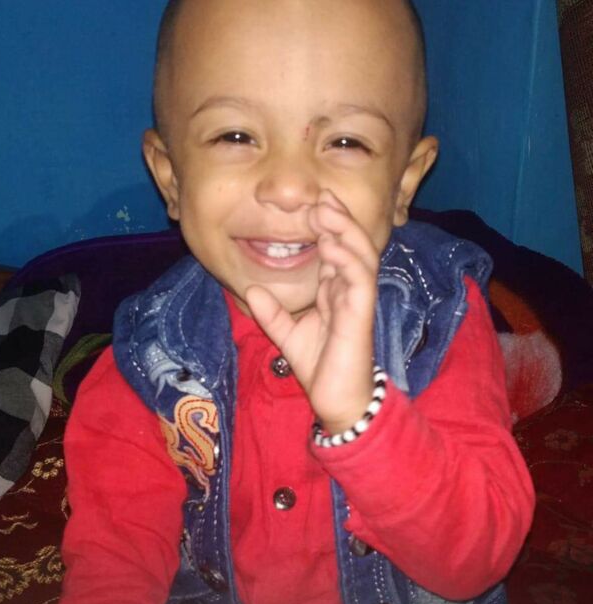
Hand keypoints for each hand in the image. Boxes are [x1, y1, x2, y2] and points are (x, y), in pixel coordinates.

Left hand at [244, 190, 382, 433]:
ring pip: (361, 254)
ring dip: (345, 230)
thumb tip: (252, 289)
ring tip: (327, 210)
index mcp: (334, 291)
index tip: (310, 205)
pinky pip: (360, 279)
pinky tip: (331, 246)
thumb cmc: (320, 368)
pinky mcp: (361, 314)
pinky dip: (348, 259)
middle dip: (338, 217)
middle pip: (351, 243)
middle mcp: (349, 290)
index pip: (335, 249)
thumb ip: (272, 313)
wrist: (336, 399)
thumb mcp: (287, 335)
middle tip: (321, 196)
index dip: (326, 225)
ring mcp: (358, 300)